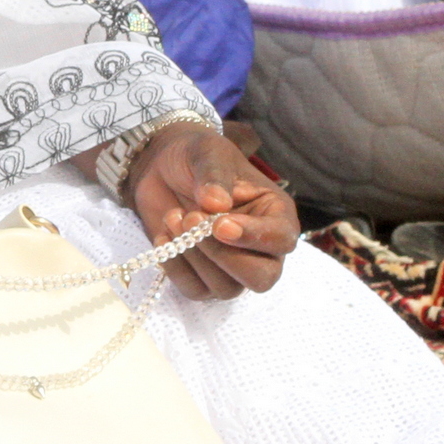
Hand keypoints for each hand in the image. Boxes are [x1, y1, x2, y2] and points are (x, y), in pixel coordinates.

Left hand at [125, 124, 295, 299]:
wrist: (161, 165)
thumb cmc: (196, 157)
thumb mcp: (208, 153)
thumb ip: (215, 175)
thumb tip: (217, 204)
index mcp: (275, 214)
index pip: (281, 240)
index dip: (254, 237)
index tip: (220, 224)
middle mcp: (260, 247)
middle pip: (261, 278)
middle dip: (223, 255)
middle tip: (191, 219)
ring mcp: (231, 266)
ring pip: (226, 288)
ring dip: (195, 257)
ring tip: (174, 217)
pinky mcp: (201, 275)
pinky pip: (195, 290)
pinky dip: (175, 267)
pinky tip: (162, 235)